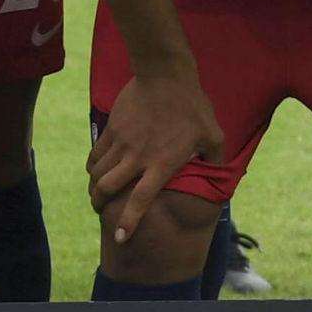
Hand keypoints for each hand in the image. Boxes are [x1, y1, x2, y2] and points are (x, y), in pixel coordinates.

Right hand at [91, 65, 226, 244]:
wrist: (165, 74)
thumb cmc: (193, 106)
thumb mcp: (213, 134)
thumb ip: (214, 160)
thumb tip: (219, 176)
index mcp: (162, 164)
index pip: (140, 200)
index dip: (128, 221)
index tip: (121, 238)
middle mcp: (138, 157)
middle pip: (107, 189)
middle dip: (100, 205)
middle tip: (102, 210)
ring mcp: (122, 143)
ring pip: (97, 174)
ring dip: (94, 188)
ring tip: (97, 194)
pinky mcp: (112, 129)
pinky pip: (95, 155)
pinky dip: (92, 167)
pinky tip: (95, 171)